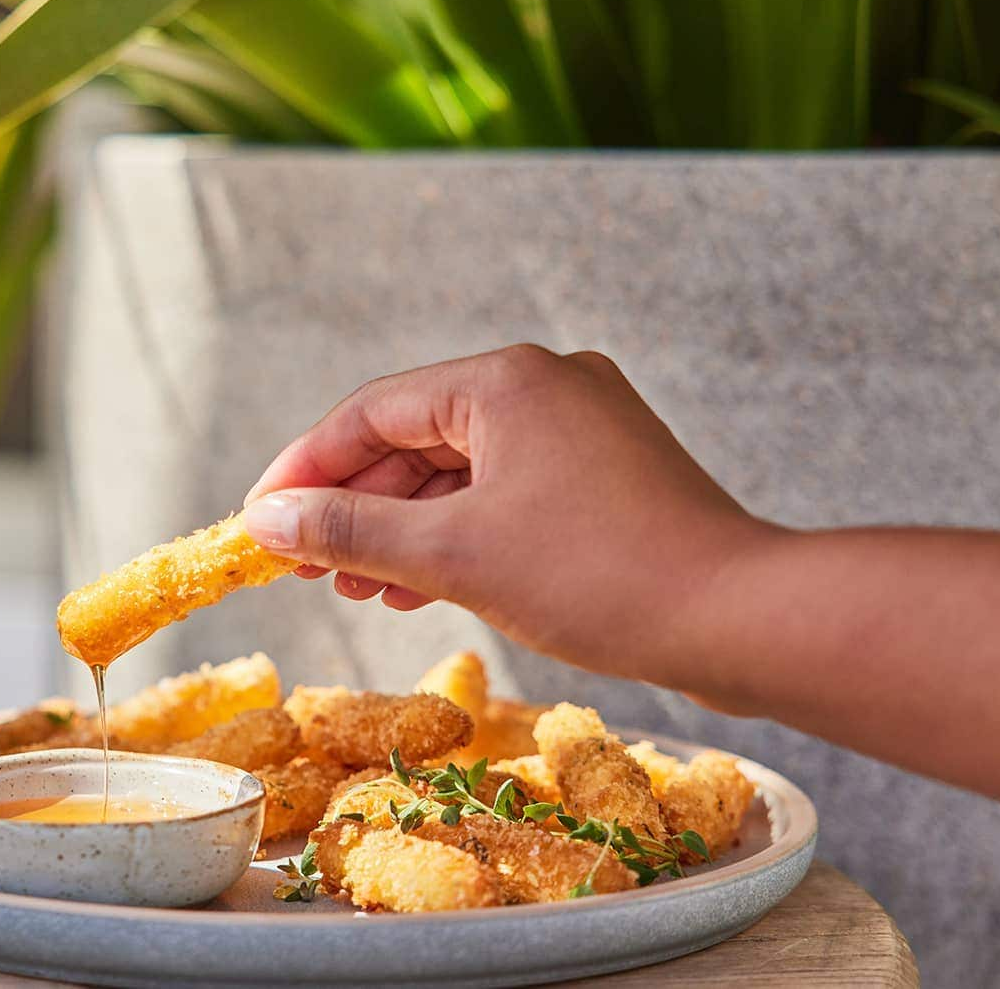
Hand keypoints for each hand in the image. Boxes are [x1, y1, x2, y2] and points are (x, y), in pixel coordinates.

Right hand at [242, 345, 775, 692]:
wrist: (742, 619)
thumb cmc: (600, 577)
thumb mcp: (454, 555)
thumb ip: (350, 530)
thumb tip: (265, 520)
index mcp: (505, 379)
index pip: (370, 412)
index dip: (303, 470)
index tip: (257, 523)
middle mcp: (544, 384)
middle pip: (413, 437)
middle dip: (353, 505)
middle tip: (304, 566)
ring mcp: (582, 428)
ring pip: (459, 470)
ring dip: (401, 526)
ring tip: (356, 587)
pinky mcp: (606, 475)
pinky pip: (504, 492)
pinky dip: (456, 534)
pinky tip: (421, 585)